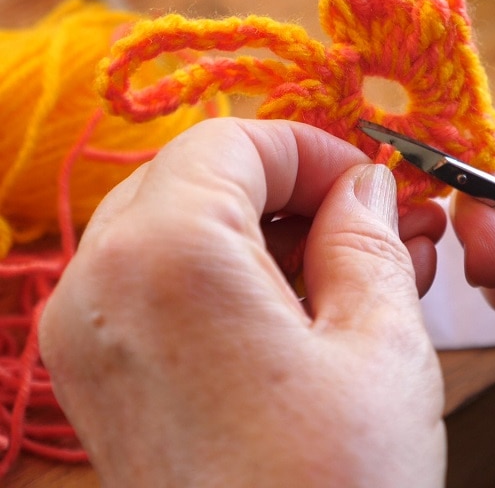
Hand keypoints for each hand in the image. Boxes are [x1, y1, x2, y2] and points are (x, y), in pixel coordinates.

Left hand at [39, 118, 446, 486]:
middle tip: (379, 227)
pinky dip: (240, 282)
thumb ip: (368, 239)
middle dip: (297, 193)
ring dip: (275, 238)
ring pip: (188, 231)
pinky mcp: (104, 377)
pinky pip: (172, 288)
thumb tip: (364, 189)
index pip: (234, 141)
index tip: (369, 184)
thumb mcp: (380, 343)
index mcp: (168, 254)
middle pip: (204, 181)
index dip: (312, 150)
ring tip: (363, 273)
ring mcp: (90, 334)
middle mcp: (102, 285)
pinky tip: (313, 311)